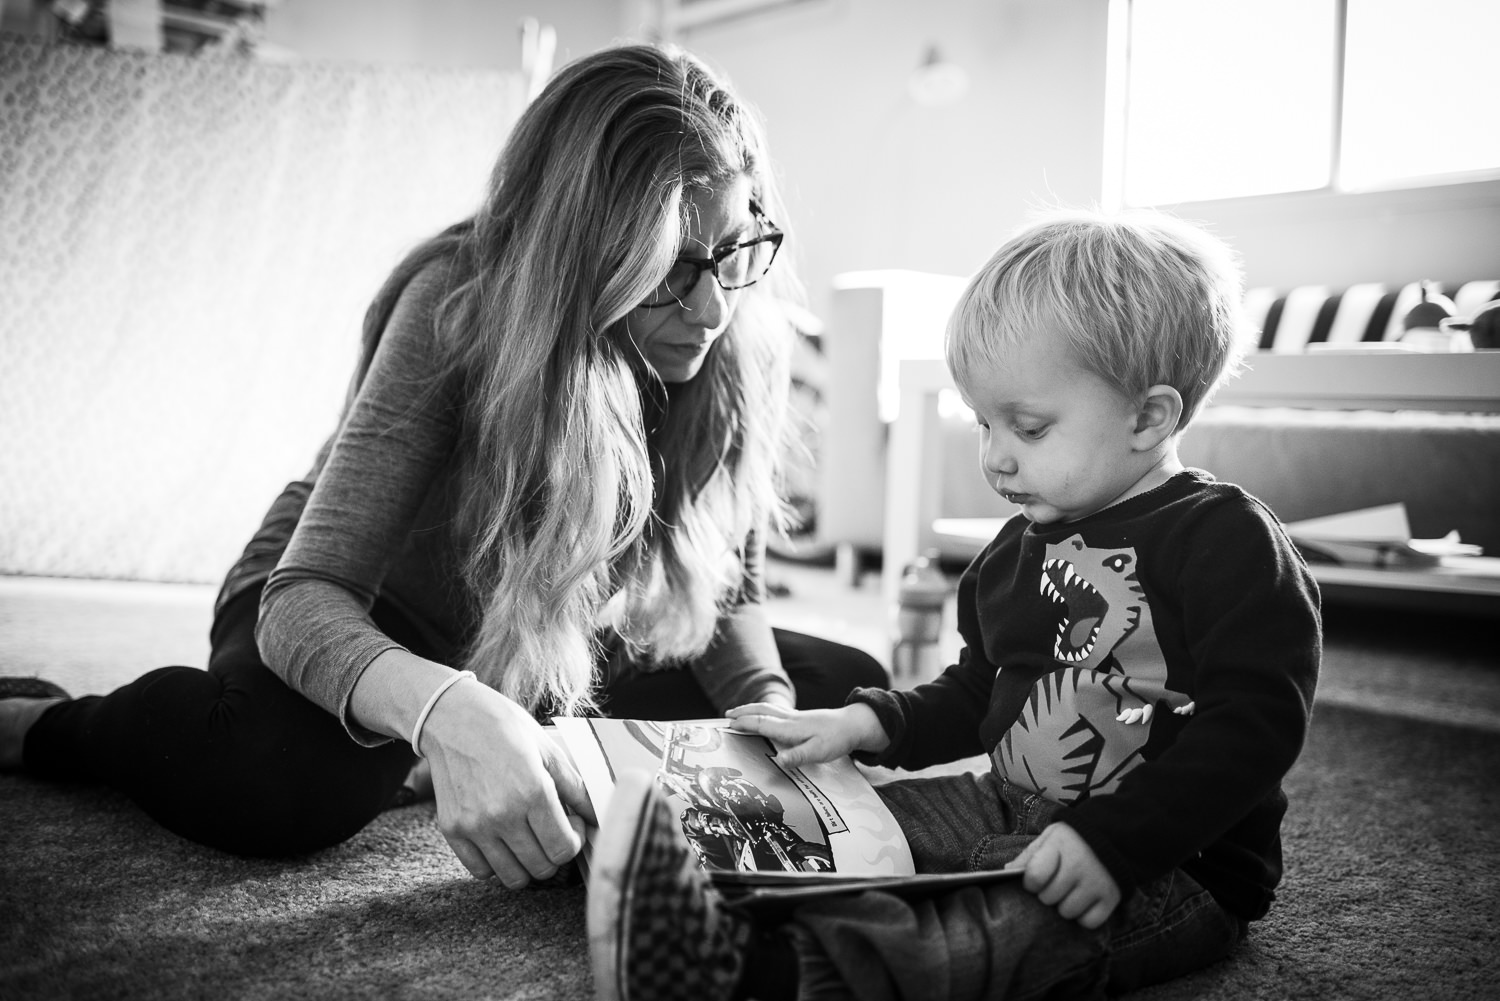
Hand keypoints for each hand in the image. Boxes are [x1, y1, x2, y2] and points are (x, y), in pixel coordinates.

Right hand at [420, 680, 596, 887]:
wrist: (451, 717)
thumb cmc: (503, 728)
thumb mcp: (547, 749)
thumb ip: (575, 788)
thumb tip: (599, 816)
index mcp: (532, 791)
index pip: (564, 848)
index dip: (575, 841)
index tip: (571, 824)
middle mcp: (502, 814)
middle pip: (542, 867)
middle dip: (554, 853)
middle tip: (550, 828)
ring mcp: (474, 826)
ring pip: (513, 877)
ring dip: (527, 863)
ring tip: (528, 835)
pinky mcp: (451, 830)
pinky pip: (481, 871)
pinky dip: (497, 863)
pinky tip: (502, 838)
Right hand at [725, 702, 887, 768]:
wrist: (854, 724)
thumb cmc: (836, 739)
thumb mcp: (818, 752)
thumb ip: (797, 756)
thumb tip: (777, 760)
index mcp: (791, 728)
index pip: (762, 723)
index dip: (745, 723)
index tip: (729, 723)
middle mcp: (790, 719)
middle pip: (762, 711)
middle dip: (744, 712)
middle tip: (727, 714)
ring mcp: (796, 717)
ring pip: (769, 708)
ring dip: (752, 709)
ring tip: (739, 711)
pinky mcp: (801, 718)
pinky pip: (776, 711)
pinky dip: (763, 710)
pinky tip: (764, 714)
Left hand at [1006, 822, 1120, 928]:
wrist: (1112, 835)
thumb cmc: (1072, 840)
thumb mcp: (1049, 838)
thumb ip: (1029, 855)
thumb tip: (1007, 872)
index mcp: (1060, 845)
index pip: (1035, 877)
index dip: (1031, 883)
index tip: (1035, 880)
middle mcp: (1079, 865)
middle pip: (1049, 898)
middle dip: (1047, 894)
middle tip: (1055, 884)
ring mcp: (1097, 883)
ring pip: (1067, 912)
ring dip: (1064, 906)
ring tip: (1069, 891)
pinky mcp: (1111, 898)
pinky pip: (1089, 922)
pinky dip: (1083, 917)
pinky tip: (1084, 901)